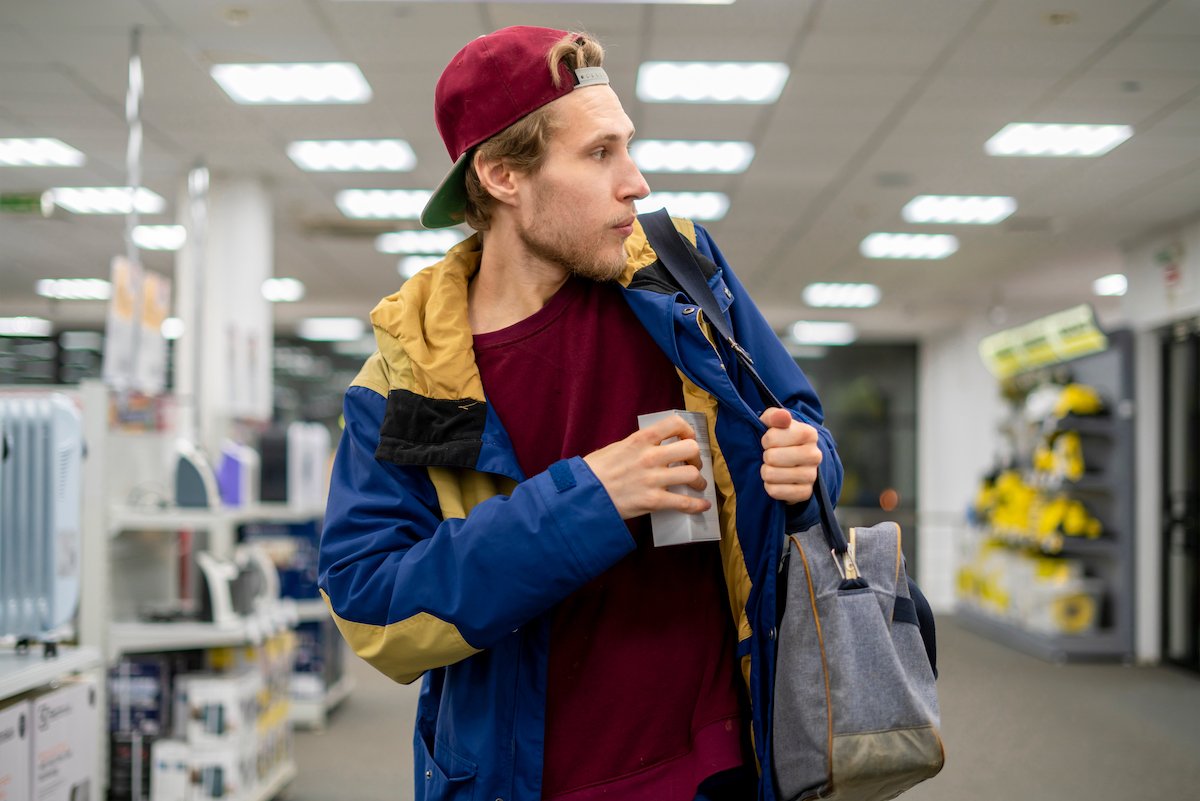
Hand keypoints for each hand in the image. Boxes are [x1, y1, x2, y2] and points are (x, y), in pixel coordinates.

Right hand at [583, 415, 710, 519]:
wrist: (582, 494)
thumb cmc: (595, 471)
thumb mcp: (617, 447)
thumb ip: (638, 445)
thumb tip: (655, 447)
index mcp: (640, 439)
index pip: (675, 423)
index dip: (687, 431)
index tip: (687, 439)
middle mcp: (650, 456)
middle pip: (690, 449)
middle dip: (696, 458)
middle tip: (692, 465)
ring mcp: (653, 479)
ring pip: (692, 475)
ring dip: (699, 481)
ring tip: (696, 485)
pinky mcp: (653, 500)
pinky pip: (683, 502)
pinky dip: (696, 505)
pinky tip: (702, 506)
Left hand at [760, 408, 821, 503]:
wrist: (793, 461)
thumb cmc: (780, 438)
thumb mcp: (774, 422)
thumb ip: (775, 416)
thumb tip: (783, 416)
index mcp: (809, 433)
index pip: (770, 438)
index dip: (765, 440)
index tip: (771, 441)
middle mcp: (814, 455)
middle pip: (771, 457)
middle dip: (766, 456)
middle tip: (772, 456)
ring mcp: (812, 475)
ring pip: (771, 475)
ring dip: (766, 472)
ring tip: (773, 467)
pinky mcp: (805, 493)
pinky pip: (775, 491)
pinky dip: (770, 487)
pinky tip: (776, 481)